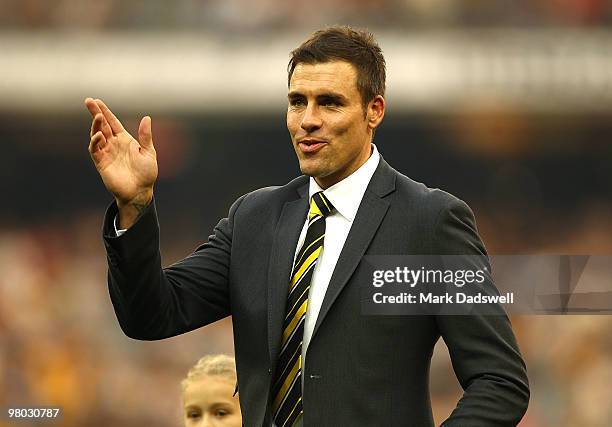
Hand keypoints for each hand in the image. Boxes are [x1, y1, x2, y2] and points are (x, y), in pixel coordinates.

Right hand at [85, 98, 157, 227]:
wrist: (140, 192)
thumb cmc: (147, 173)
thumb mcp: (149, 152)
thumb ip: (146, 136)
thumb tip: (147, 118)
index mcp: (125, 140)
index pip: (112, 123)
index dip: (105, 112)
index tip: (97, 101)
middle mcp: (114, 144)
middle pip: (102, 125)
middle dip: (95, 113)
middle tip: (88, 101)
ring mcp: (107, 153)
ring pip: (97, 135)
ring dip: (95, 125)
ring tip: (96, 116)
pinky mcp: (101, 163)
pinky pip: (95, 150)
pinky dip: (95, 141)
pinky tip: (99, 135)